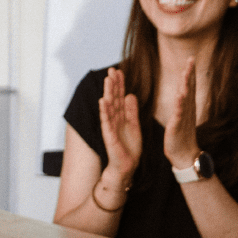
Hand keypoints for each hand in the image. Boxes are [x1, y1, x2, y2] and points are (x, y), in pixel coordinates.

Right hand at [97, 68, 141, 195]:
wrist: (127, 167)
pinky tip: (102, 101)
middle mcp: (115, 119)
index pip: (120, 97)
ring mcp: (111, 127)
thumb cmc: (129, 148)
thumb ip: (132, 111)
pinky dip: (104, 111)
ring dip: (108, 93)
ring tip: (107, 80)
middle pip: (114, 98)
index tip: (119, 70)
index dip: (120, 84)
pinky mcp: (109, 136)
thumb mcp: (134, 126)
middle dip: (113, 84)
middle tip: (111, 69)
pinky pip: (106, 121)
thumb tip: (130, 94)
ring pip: (109, 107)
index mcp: (122, 116)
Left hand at [163, 56, 200, 168]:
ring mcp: (183, 117)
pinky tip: (180, 95)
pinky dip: (180, 104)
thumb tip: (182, 91)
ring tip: (186, 72)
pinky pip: (179, 113)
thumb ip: (182, 103)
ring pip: (185, 98)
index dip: (190, 73)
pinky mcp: (178, 125)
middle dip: (189, 73)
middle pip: (189, 88)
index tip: (191, 58)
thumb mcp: (182, 116)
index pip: (189, 86)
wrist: (185, 155)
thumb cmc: (182, 135)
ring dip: (186, 85)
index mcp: (187, 106)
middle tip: (191, 59)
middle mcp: (187, 109)